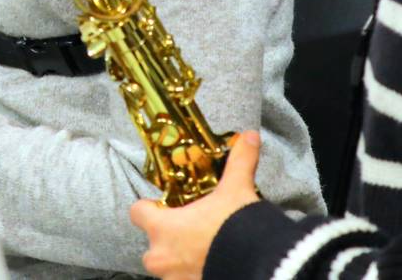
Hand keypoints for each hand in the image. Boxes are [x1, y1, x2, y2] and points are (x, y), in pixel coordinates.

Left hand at [129, 131, 261, 279]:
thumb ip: (239, 161)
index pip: (137, 212)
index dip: (149, 207)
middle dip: (166, 240)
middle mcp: (163, 259)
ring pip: (168, 269)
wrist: (264, 268)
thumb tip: (248, 135)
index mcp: (163, 229)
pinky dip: (194, 274)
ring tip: (204, 249)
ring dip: (180, 260)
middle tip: (189, 230)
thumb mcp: (236, 189)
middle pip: (151, 247)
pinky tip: (213, 263)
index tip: (166, 205)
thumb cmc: (238, 229)